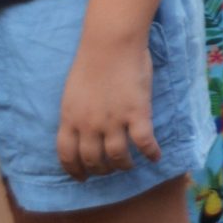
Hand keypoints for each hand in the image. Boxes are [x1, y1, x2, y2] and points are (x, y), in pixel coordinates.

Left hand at [56, 41, 155, 177]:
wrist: (111, 44)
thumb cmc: (92, 62)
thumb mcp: (72, 93)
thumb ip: (76, 113)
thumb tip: (82, 128)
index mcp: (70, 118)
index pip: (67, 154)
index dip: (74, 170)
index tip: (81, 178)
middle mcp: (89, 125)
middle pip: (92, 159)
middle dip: (101, 170)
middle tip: (109, 170)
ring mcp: (113, 121)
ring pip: (117, 156)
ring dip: (123, 165)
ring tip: (129, 165)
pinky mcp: (137, 114)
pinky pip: (144, 143)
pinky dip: (151, 153)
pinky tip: (155, 157)